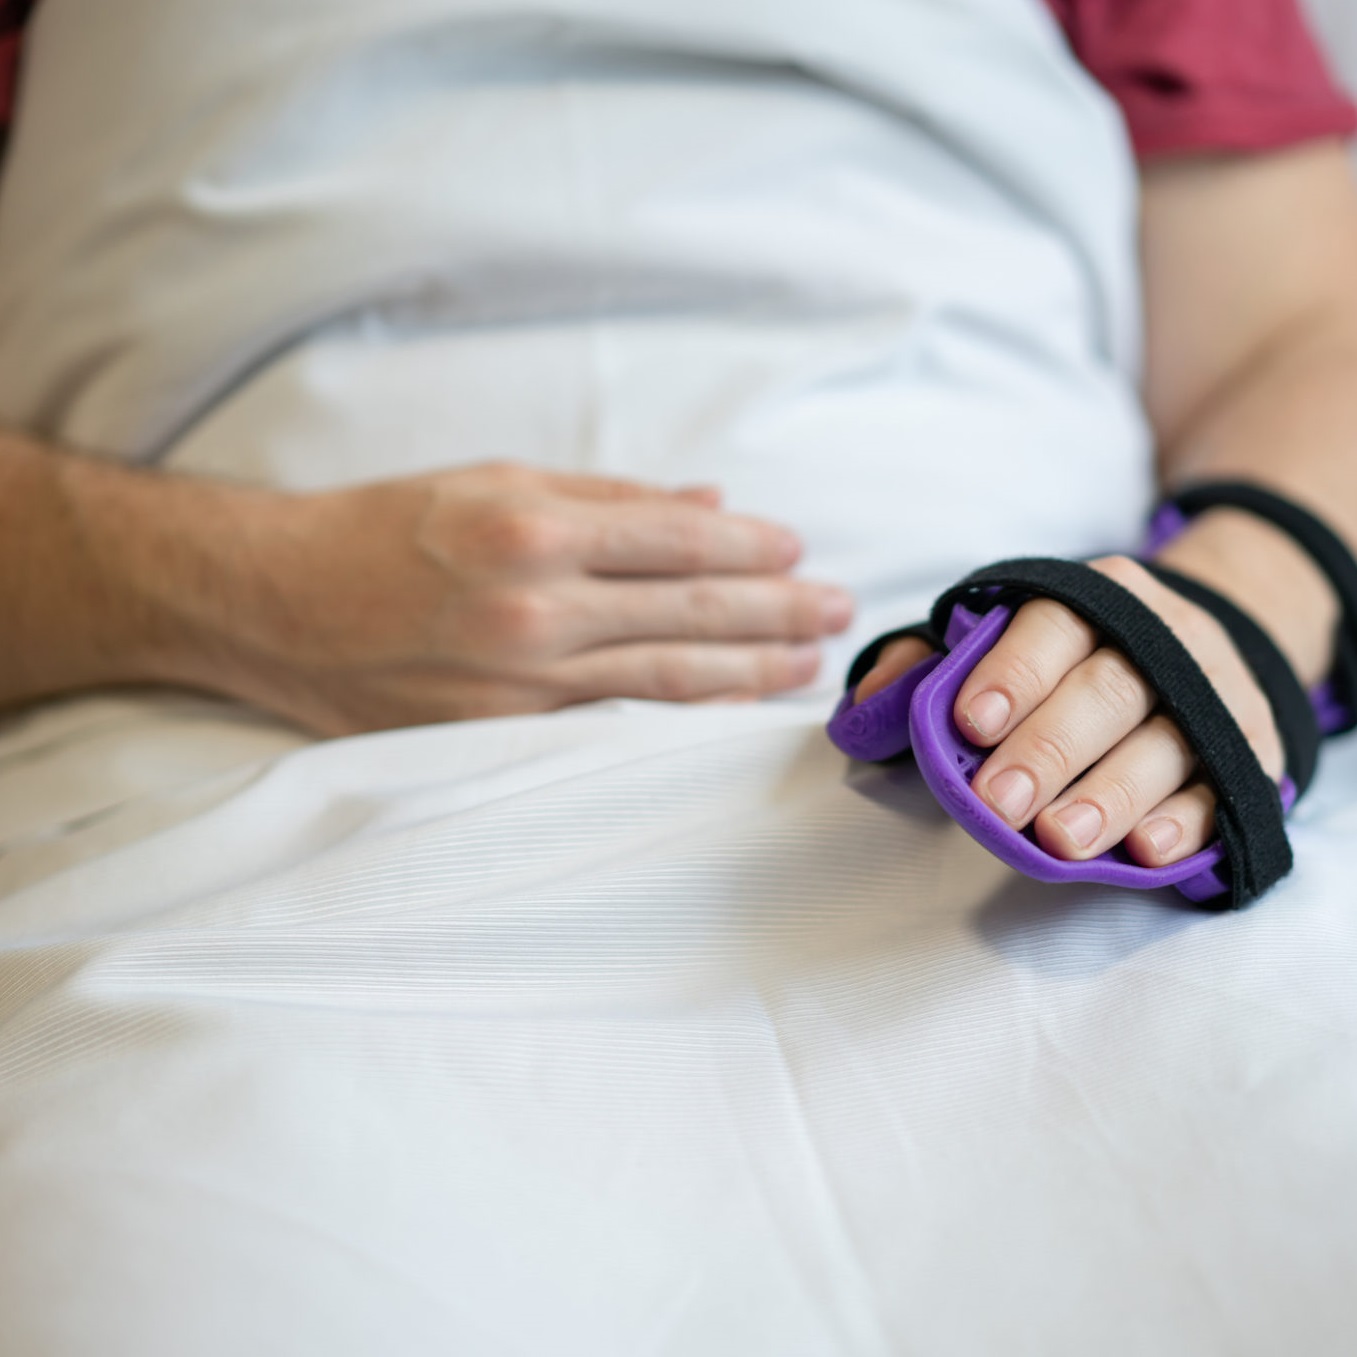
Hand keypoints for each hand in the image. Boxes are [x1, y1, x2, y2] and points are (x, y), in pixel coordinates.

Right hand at [177, 462, 853, 734]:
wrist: (275, 604)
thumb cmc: (379, 530)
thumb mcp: (489, 482)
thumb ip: (605, 497)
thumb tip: (705, 503)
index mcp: (533, 528)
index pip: (677, 537)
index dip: (749, 544)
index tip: (795, 548)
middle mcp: (535, 608)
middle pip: (691, 610)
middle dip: (778, 609)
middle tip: (838, 607)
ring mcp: (522, 682)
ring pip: (667, 676)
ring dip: (752, 669)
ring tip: (810, 663)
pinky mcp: (502, 733)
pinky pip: (616, 723)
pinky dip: (684, 715)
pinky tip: (732, 709)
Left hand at [852, 554, 1285, 867]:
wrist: (1198, 647)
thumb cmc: (1070, 659)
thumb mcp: (1002, 642)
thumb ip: (929, 665)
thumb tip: (866, 701)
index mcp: (1089, 602)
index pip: (1051, 628)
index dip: (1013, 673)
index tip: (972, 722)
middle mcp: (1158, 639)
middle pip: (1106, 692)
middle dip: (1050, 749)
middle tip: (1000, 803)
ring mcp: (1211, 695)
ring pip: (1166, 744)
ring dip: (1112, 794)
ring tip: (1062, 838)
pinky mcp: (1248, 751)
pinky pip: (1221, 789)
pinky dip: (1186, 821)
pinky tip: (1147, 850)